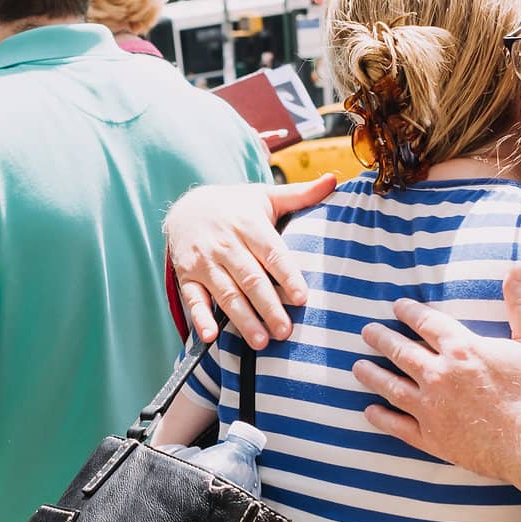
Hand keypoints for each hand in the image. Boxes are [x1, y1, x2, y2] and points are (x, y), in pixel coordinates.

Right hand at [166, 174, 335, 347]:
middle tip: (286, 331)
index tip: (302, 298)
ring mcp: (204, 262)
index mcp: (249, 225)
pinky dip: (200, 318)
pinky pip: (193, 299)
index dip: (287, 275)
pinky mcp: (187, 276)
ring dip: (243, 319)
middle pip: (250, 278)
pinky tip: (211, 336)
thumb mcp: (264, 197)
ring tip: (261, 342)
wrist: (186, 207)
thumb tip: (334, 179)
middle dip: (268, 306)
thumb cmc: (235, 207)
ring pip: (226, 293)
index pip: (271, 252)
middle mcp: (226, 244)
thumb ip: (300, 194)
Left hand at [350, 266, 520, 496]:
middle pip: (400, 351)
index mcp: (462, 348)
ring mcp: (431, 409)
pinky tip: (369, 411)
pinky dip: (381, 418)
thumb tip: (516, 268)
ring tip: (357, 367)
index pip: (426, 322)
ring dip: (372, 374)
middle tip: (367, 331)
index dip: (408, 312)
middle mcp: (439, 375)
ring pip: (391, 387)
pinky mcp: (432, 439)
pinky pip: (398, 426)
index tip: (396, 306)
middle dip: (380, 338)